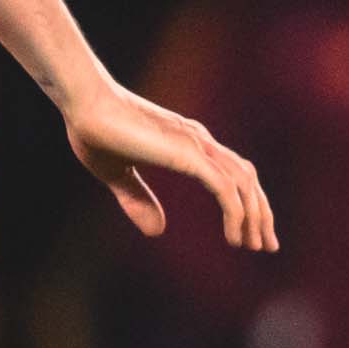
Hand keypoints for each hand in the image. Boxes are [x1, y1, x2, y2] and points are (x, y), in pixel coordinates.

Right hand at [60, 83, 272, 251]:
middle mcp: (198, 141)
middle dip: (260, 212)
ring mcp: (195, 145)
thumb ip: (137, 200)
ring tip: (254, 245)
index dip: (246, 201)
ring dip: (254, 216)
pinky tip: (234, 237)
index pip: (231, 172)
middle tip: (266, 245)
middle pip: (247, 177)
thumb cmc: (93, 130)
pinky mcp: (187, 154)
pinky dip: (236, 213)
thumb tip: (158, 231)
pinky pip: (225, 187)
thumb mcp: (117, 174)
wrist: (83, 102)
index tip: (249, 232)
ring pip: (243, 183)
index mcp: (186, 143)